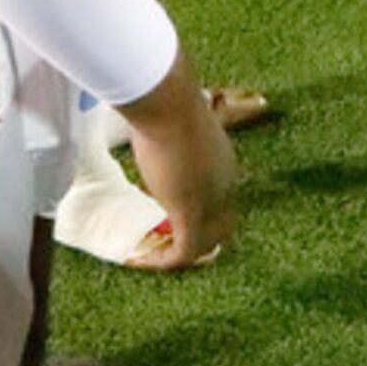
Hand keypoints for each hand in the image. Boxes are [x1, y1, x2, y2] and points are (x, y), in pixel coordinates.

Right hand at [114, 64, 240, 271]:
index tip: (171, 220)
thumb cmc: (166, 104)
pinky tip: (141, 259)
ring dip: (180, 255)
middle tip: (165, 247)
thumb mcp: (171, 124)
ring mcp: (211, 202)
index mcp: (223, 165)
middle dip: (197, 242)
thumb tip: (147, 115)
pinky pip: (184, 252)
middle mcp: (225, 187)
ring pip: (205, 245)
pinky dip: (165, 262)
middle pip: (221, 229)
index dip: (202, 217)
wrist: (168, 104)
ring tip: (152, 257)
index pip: (221, 203)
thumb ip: (166, 131)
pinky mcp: (191, 213)